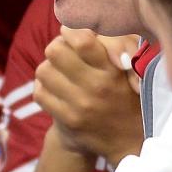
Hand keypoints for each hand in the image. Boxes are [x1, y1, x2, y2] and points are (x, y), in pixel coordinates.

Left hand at [34, 27, 142, 164]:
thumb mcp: (131, 70)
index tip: (72, 34)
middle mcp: (96, 87)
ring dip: (49, 68)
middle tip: (64, 52)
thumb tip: (80, 29)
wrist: (126, 141)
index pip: (81, 40)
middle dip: (57, 47)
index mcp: (113, 70)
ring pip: (43, 71)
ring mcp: (79, 106)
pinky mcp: (67, 120)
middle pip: (55, 51)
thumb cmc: (127, 96)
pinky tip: (56, 89)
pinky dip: (44, 87)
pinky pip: (40, 93)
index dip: (70, 32)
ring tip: (60, 72)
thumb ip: (113, 46)